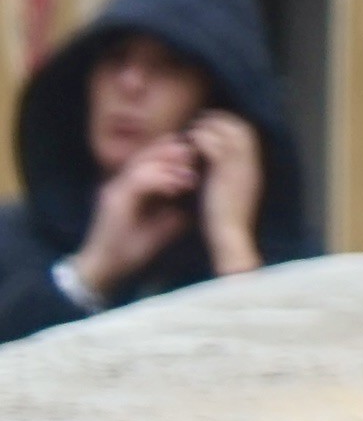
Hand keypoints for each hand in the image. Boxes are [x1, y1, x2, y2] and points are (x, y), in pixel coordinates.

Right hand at [70, 131, 201, 298]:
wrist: (106, 269)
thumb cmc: (132, 250)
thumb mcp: (162, 228)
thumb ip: (176, 213)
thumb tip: (198, 204)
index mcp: (130, 187)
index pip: (151, 158)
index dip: (174, 153)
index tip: (198, 158)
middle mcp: (120, 184)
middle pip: (146, 153)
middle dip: (173, 151)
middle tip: (197, 157)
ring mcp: (115, 190)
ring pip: (142, 163)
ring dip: (169, 164)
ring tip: (191, 172)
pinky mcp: (114, 201)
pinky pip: (138, 181)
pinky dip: (160, 180)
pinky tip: (177, 187)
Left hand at [184, 112, 263, 279]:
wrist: (231, 236)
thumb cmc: (227, 222)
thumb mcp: (234, 194)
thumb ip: (230, 177)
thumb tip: (218, 166)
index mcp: (255, 169)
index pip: (249, 134)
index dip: (230, 124)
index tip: (212, 124)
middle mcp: (252, 163)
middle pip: (241, 127)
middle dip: (220, 119)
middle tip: (200, 120)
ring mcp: (241, 166)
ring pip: (228, 131)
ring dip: (208, 127)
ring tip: (191, 131)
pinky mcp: (226, 172)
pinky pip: (213, 145)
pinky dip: (200, 139)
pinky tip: (188, 144)